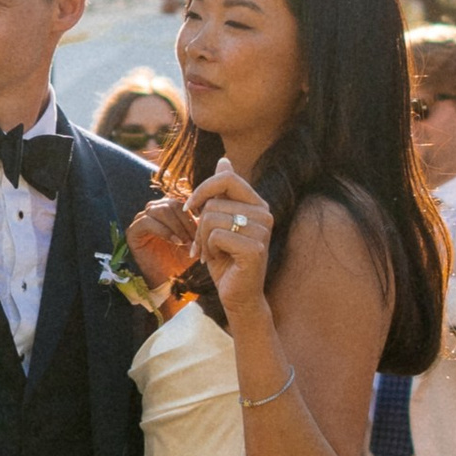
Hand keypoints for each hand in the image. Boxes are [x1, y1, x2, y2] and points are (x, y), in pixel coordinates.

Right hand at [125, 196, 196, 291]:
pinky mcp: (132, 231)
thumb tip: (206, 209)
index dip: (192, 213)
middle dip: (185, 221)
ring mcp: (140, 220)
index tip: (202, 230)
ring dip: (176, 226)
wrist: (169, 281)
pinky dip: (164, 230)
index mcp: (166, 209)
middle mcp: (152, 211)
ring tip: (186, 241)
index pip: (180, 201)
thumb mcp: (193, 238)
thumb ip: (197, 222)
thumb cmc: (182, 260)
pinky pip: (147, 221)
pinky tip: (175, 242)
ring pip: (160, 210)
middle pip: (171, 203)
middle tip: (195, 237)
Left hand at [189, 160, 273, 320]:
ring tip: (213, 254)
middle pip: (213, 203)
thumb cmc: (227, 259)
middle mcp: (265, 214)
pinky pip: (216, 236)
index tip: (190, 207)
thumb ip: (223, 193)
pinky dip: (209, 250)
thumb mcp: (220, 222)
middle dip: (199, 226)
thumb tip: (225, 160)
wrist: (238, 295)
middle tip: (204, 244)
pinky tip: (219, 261)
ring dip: (203, 240)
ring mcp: (262, 232)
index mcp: (258, 204)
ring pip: (212, 219)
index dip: (203, 189)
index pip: (227, 178)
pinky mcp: (254, 249)